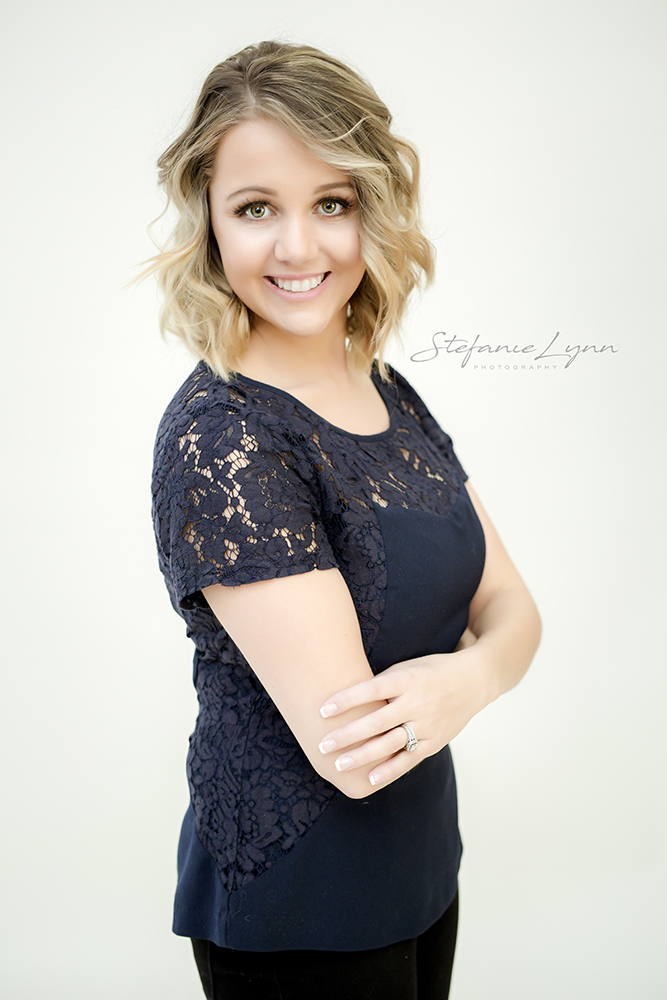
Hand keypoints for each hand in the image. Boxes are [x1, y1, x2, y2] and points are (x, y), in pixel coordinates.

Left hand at [318, 643, 492, 789]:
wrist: (474, 681)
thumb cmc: (431, 671)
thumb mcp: (407, 668)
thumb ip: (383, 684)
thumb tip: (348, 699)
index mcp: (408, 679)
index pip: (372, 690)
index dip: (347, 700)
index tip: (322, 710)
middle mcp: (418, 702)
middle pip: (377, 721)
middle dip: (348, 734)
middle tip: (323, 744)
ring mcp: (428, 724)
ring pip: (390, 743)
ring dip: (363, 756)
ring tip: (339, 764)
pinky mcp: (435, 741)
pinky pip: (409, 759)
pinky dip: (389, 770)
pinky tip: (370, 779)